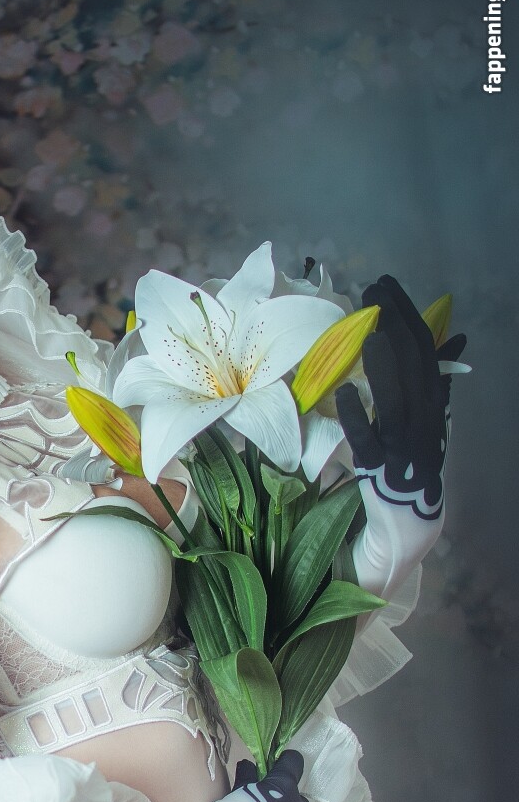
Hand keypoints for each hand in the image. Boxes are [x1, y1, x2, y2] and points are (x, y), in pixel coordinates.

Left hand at [334, 273, 466, 523]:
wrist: (410, 515)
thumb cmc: (413, 459)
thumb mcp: (429, 416)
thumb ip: (439, 378)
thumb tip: (457, 337)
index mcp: (433, 401)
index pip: (424, 349)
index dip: (407, 314)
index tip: (386, 286)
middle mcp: (424, 418)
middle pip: (412, 365)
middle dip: (394, 325)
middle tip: (371, 292)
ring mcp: (402, 444)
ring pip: (397, 399)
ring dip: (385, 364)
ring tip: (372, 330)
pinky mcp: (378, 469)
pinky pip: (367, 440)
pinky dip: (357, 417)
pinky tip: (345, 393)